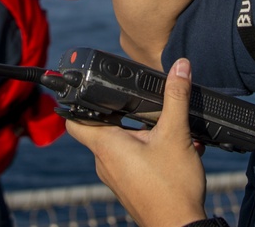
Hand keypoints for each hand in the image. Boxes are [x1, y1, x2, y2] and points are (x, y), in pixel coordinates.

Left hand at [67, 58, 207, 226]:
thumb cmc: (172, 188)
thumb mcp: (176, 134)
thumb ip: (176, 97)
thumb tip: (180, 67)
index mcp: (106, 146)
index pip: (74, 117)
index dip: (77, 99)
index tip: (92, 86)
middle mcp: (104, 162)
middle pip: (102, 126)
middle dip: (124, 111)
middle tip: (141, 101)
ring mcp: (116, 176)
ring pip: (122, 143)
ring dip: (142, 131)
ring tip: (166, 126)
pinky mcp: (129, 185)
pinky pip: (132, 159)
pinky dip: (148, 148)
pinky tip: (174, 147)